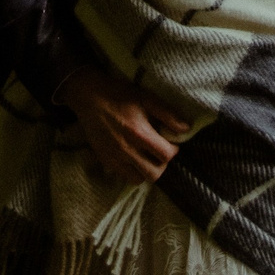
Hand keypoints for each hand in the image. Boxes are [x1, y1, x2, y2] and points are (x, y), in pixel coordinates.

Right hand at [60, 65, 188, 184]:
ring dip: (147, 170)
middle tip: (160, 152)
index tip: (171, 143)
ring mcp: (114, 158)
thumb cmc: (119, 94)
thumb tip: (186, 129)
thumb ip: (168, 114)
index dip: (174, 150)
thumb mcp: (146, 98)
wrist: (89, 97)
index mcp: (139, 133)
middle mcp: (127, 150)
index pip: (166, 155)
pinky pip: (123, 176)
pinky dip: (132, 170)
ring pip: (138, 179)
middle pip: (154, 174)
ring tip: (147, 156)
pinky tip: (132, 156)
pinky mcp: (105, 161)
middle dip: (162, 165)